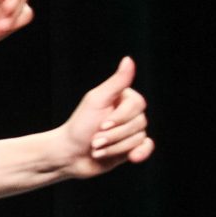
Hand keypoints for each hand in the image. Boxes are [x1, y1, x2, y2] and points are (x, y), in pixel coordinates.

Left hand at [51, 57, 153, 178]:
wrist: (69, 154)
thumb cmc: (78, 126)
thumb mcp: (97, 100)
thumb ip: (116, 82)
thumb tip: (129, 59)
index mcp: (124, 98)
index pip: (137, 105)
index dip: (120, 117)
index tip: (101, 124)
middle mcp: (130, 113)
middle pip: (139, 123)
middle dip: (114, 135)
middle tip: (94, 141)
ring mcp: (131, 131)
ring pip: (138, 138)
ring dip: (114, 147)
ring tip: (96, 149)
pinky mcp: (131, 147)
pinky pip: (146, 147)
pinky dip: (141, 153)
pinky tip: (133, 157)